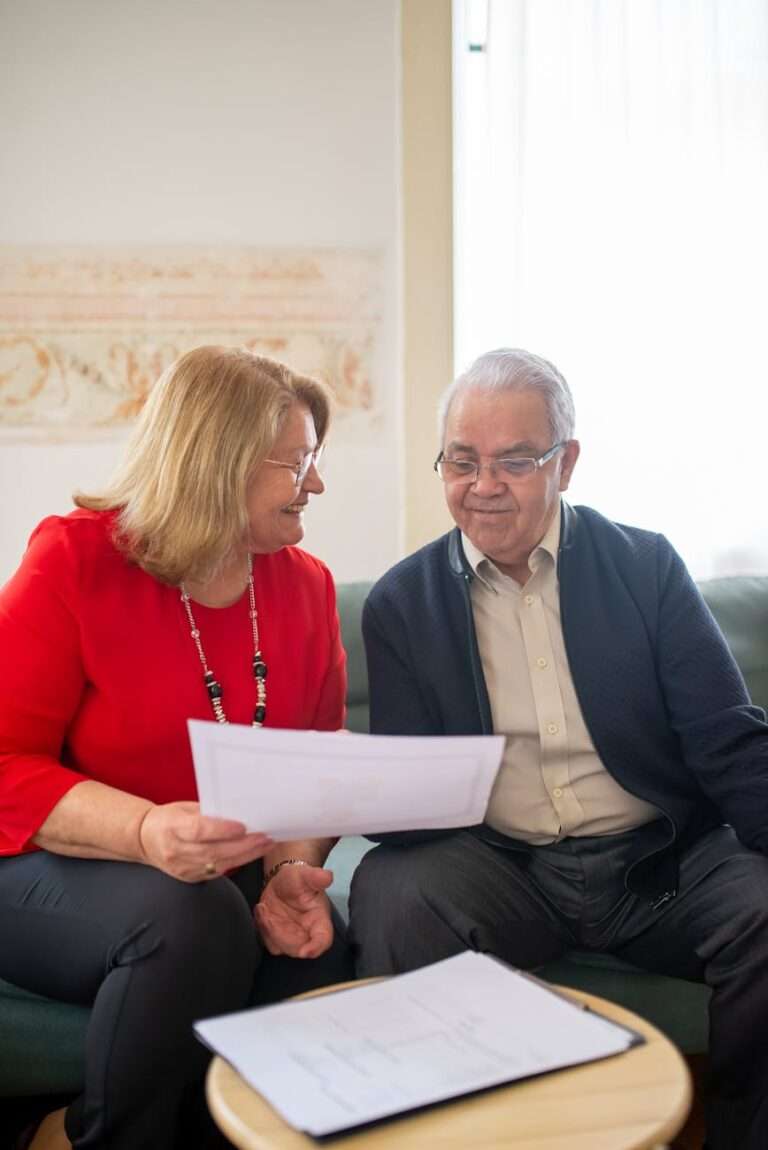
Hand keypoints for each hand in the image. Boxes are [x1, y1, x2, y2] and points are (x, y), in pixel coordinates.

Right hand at [138, 801, 272, 882]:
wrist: (145, 839)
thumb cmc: (168, 819)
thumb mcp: (183, 808)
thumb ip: (207, 813)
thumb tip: (237, 814)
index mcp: (172, 828)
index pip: (199, 831)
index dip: (222, 830)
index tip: (243, 827)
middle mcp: (176, 851)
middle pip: (213, 851)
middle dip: (243, 845)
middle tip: (264, 837)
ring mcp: (182, 868)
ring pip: (218, 865)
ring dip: (245, 855)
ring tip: (265, 845)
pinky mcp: (190, 878)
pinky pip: (217, 872)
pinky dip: (236, 863)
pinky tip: (251, 854)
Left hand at [255, 863, 333, 957]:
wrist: (281, 880)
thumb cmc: (298, 879)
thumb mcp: (306, 874)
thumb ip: (316, 877)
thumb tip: (327, 876)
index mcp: (319, 920)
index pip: (323, 939)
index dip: (317, 947)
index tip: (307, 951)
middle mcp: (307, 933)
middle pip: (297, 948)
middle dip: (281, 935)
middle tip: (269, 916)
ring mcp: (291, 937)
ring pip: (280, 947)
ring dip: (268, 930)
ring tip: (263, 908)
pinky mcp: (277, 938)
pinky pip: (268, 941)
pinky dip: (262, 928)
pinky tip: (261, 910)